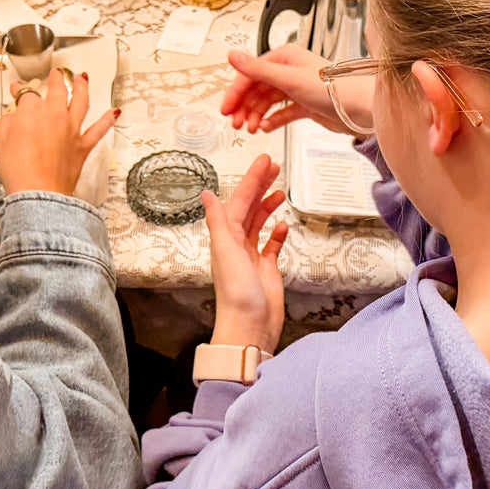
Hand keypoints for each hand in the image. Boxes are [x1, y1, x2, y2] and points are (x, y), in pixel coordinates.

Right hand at [0, 71, 117, 195]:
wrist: (37, 192)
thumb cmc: (19, 171)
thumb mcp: (1, 142)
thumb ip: (7, 124)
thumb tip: (12, 119)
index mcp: (32, 111)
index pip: (26, 94)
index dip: (20, 90)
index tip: (17, 90)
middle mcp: (55, 115)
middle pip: (58, 90)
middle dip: (56, 79)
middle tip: (56, 74)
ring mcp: (71, 130)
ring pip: (81, 102)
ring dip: (83, 87)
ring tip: (83, 79)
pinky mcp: (82, 146)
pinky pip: (99, 130)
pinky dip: (108, 120)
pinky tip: (114, 112)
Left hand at [204, 154, 289, 352]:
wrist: (249, 327)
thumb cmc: (237, 296)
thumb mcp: (226, 253)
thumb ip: (218, 221)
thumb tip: (205, 193)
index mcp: (226, 237)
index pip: (239, 200)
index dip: (252, 179)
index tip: (265, 161)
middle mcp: (237, 244)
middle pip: (249, 207)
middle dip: (260, 185)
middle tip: (274, 165)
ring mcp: (251, 257)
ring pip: (259, 223)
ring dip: (268, 205)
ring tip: (279, 190)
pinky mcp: (265, 269)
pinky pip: (271, 246)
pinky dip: (277, 234)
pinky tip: (284, 225)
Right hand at [220, 45, 353, 134]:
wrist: (360, 108)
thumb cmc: (333, 88)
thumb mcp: (289, 78)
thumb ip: (257, 69)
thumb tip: (232, 55)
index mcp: (284, 57)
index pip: (250, 74)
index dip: (235, 92)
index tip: (225, 109)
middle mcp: (289, 70)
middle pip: (256, 89)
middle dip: (244, 107)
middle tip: (235, 123)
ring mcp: (296, 88)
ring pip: (267, 102)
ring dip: (256, 115)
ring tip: (251, 128)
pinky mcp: (305, 105)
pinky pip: (281, 113)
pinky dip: (271, 121)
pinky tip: (265, 128)